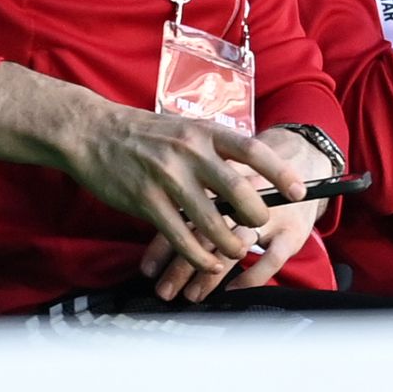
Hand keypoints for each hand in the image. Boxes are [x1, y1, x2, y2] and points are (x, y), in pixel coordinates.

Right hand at [58, 104, 308, 289]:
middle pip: (236, 190)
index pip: (253, 150)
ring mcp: (167, 177)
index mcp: (204, 132)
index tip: (300, 190)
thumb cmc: (145, 134)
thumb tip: (247, 176)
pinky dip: (197, 254)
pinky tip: (207, 262)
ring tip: (237, 252)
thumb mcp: (185, 130)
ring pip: (210, 219)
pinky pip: (179, 235)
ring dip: (229, 242)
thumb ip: (213, 151)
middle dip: (255, 214)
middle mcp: (190, 152)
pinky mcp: (145, 200)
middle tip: (260, 225)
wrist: (93, 132)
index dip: (280, 172)